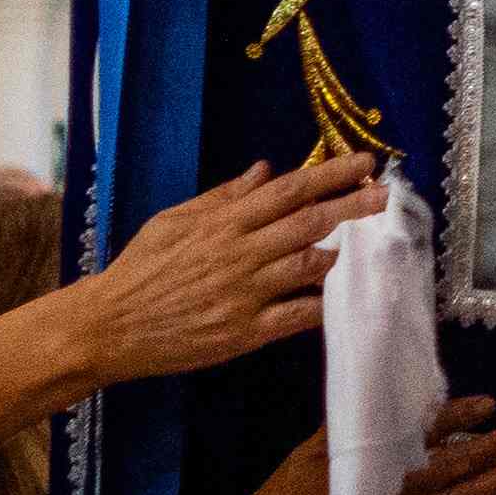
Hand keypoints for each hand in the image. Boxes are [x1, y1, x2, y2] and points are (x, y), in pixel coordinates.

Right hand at [72, 153, 380, 387]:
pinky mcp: (243, 332)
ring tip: (361, 247)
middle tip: (385, 196)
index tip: (363, 161)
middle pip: (308, 223)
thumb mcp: (175, 220)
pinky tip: (337, 298)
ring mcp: (243, 294)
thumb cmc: (141, 269)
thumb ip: (223, 196)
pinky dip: (321, 305)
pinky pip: (295, 316)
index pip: (288, 190)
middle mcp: (239, 254)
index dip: (331, 173)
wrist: (110, 326)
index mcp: (223, 223)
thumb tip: (265, 170)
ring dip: (339, 254)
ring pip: (308, 266)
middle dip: (352, 206)